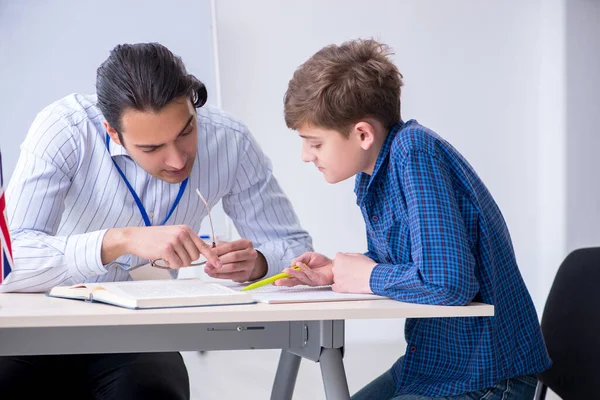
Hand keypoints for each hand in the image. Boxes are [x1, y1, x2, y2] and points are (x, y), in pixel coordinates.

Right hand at [103, 225, 220, 269]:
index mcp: (186, 229)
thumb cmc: (154, 238)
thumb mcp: (174, 235)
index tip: (219, 264)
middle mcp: (182, 233)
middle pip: (195, 257)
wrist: (135, 237)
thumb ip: (188, 242)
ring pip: (186, 262)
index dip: (212, 257)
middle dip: (185, 259)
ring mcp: (175, 241)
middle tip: (174, 254)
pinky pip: (176, 265)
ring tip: (167, 254)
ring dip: (176, 262)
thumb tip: (202, 254)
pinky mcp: (167, 249)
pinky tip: (162, 257)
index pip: (203, 245)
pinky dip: (170, 264)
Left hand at [204, 239, 265, 281]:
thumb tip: (209, 250)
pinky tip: (213, 274)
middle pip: (233, 256)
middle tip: (207, 263)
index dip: (219, 250)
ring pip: (232, 267)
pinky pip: (231, 276)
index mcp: (246, 244)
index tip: (208, 253)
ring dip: (218, 269)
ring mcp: (249, 265)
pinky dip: (220, 275)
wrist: (250, 263)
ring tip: (208, 270)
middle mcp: (250, 254)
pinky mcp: (246, 275)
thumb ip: (221, 247)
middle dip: (218, 260)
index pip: (231, 246)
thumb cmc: (239, 253)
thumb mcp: (232, 246)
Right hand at [274, 252, 333, 286]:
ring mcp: (310, 280)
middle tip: (277, 282)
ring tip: (285, 270)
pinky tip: (299, 264)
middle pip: (292, 281)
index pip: (290, 277)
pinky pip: (308, 274)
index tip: (274, 281)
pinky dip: (303, 269)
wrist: (334, 264)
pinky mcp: (316, 280)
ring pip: (299, 277)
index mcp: (301, 273)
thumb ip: (300, 259)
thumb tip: (292, 263)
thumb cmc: (321, 261)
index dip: (282, 279)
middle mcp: (304, 278)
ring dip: (292, 274)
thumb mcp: (308, 256)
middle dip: (284, 282)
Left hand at [331, 252, 375, 292]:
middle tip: (352, 271)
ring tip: (352, 278)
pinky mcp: (339, 287)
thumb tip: (344, 257)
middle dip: (342, 269)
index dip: (344, 261)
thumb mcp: (358, 255)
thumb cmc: (368, 267)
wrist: (373, 278)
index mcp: (339, 258)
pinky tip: (347, 284)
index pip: (337, 259)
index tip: (349, 264)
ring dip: (341, 277)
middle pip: (335, 267)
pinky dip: (340, 286)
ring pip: (336, 277)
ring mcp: (336, 278)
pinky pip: (335, 286)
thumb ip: (348, 255)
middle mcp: (335, 267)